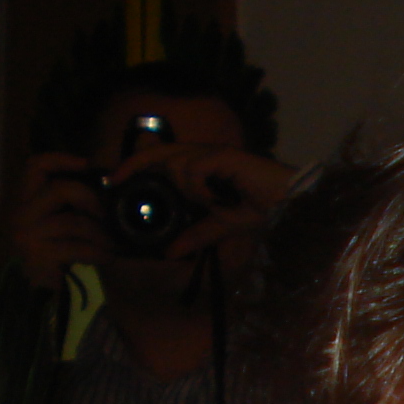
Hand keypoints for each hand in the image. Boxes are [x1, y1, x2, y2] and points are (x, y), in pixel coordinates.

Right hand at [6, 152, 104, 290]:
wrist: (41, 293)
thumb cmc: (57, 254)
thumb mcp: (63, 221)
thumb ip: (74, 202)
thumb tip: (108, 184)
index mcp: (26, 200)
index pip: (35, 166)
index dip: (60, 159)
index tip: (86, 163)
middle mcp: (21, 214)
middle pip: (59, 189)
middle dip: (90, 199)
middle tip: (106, 214)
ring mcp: (27, 235)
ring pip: (71, 221)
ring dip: (99, 233)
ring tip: (113, 244)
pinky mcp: (39, 256)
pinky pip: (76, 247)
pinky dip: (97, 252)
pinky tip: (107, 258)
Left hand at [111, 135, 290, 265]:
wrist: (289, 203)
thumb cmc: (260, 208)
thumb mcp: (221, 226)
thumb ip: (195, 235)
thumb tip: (169, 252)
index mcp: (199, 167)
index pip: (159, 159)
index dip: (135, 167)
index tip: (114, 182)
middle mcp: (202, 154)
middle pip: (158, 151)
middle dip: (134, 164)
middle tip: (114, 179)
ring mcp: (212, 153)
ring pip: (176, 164)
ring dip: (186, 188)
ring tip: (211, 202)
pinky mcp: (223, 155)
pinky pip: (194, 170)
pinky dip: (199, 188)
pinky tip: (216, 198)